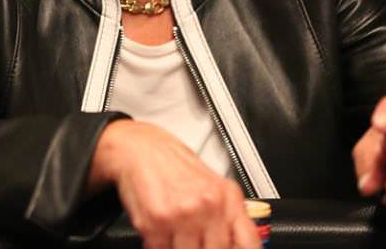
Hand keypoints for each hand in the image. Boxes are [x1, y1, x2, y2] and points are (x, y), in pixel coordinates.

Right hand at [89, 120, 256, 248]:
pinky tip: (160, 230)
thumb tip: (236, 243)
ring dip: (179, 247)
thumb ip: (227, 215)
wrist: (138, 147)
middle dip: (202, 248)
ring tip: (175, 233)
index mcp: (226, 197)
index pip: (248, 243)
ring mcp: (181, 215)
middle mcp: (207, 206)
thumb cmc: (172, 162)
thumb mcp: (211, 183)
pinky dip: (160, 246)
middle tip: (194, 240)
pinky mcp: (154, 222)